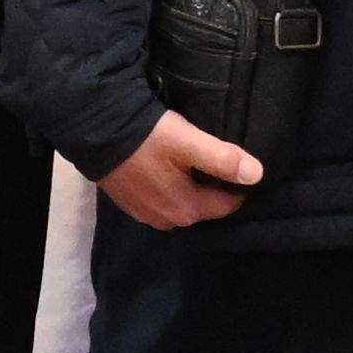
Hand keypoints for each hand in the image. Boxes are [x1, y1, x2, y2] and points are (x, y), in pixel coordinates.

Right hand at [96, 113, 262, 230]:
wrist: (94, 131)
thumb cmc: (147, 137)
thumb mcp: (188, 143)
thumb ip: (223, 159)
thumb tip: (258, 175)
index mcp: (187, 210)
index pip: (229, 204)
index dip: (238, 184)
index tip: (238, 162)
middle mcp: (167, 221)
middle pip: (204, 206)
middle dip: (212, 186)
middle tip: (212, 157)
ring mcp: (145, 215)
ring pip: (181, 202)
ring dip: (188, 186)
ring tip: (189, 161)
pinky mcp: (128, 204)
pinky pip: (160, 199)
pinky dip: (167, 186)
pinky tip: (163, 167)